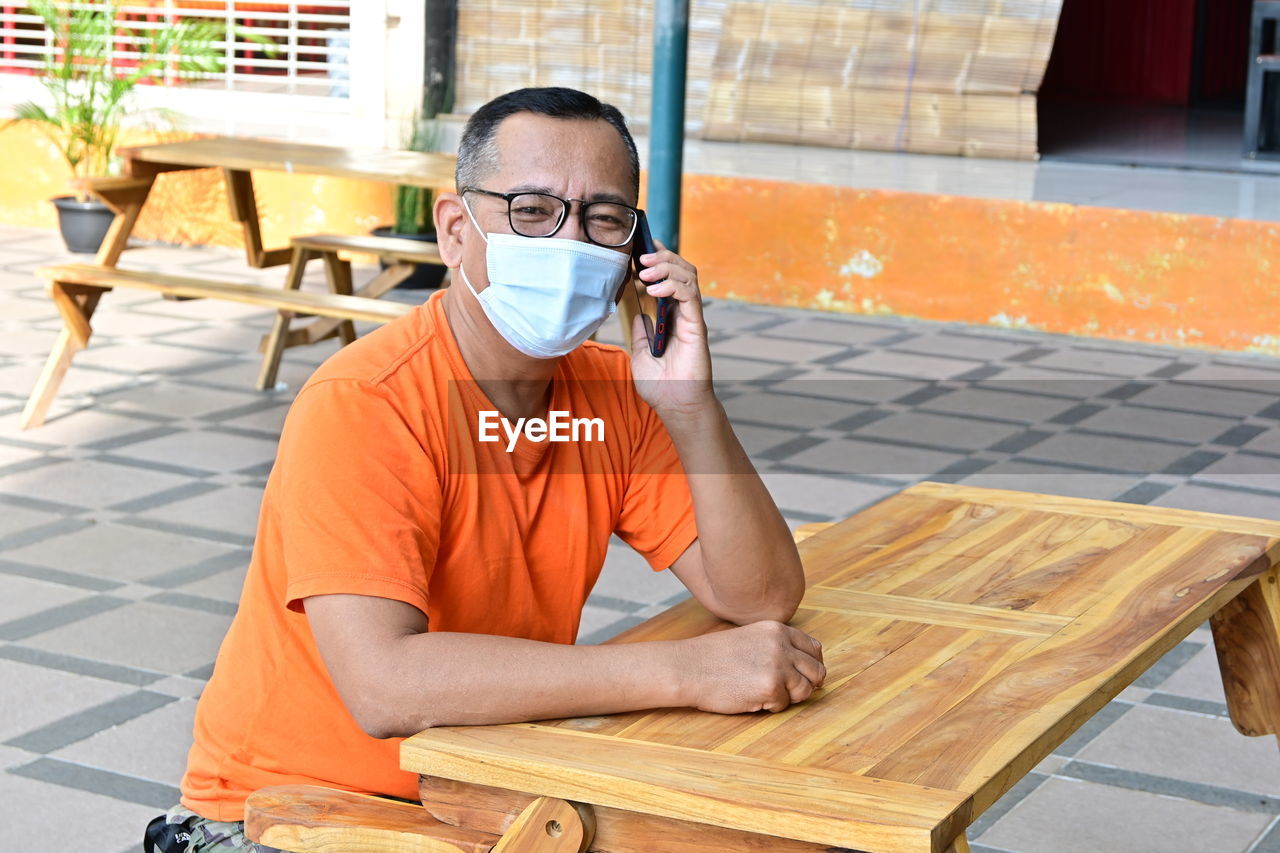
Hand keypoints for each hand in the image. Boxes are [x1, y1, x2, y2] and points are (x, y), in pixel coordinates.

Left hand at [629, 240, 713, 420]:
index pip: (669, 279)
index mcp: (670, 316)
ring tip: (645, 271)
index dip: (658, 261)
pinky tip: (654, 291)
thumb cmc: (661, 385)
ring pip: (688, 276)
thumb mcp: (641, 355)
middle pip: (681, 270)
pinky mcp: (697, 325)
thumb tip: (638, 315)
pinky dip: (673, 286)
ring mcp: (691, 318)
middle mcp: (683, 313)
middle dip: (662, 258)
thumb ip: (641, 333)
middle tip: (641, 258)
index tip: (640, 251)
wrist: (674, 405)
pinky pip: (690, 295)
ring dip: (666, 267)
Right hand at [676, 621, 825, 713]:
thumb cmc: (713, 657)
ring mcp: (778, 665)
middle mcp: (781, 644)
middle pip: (817, 670)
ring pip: (806, 690)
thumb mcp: (750, 638)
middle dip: (806, 684)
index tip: (800, 676)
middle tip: (786, 691)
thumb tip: (807, 668)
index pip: (814, 649)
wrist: (688, 667)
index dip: (810, 666)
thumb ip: (777, 647)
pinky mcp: (771, 686)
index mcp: (777, 629)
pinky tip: (750, 697)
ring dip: (789, 696)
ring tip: (764, 693)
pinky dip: (770, 706)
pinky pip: (784, 705)